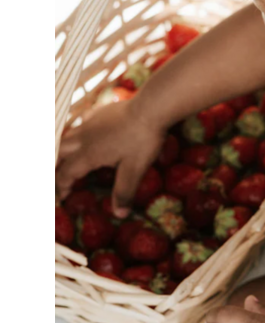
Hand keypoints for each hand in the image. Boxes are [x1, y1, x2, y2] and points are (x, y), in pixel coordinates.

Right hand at [56, 98, 166, 217]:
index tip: (61, 198)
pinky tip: (84, 133)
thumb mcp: (135, 170)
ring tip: (65, 158)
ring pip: (67, 136)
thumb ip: (124, 191)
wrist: (150, 108)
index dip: (61, 187)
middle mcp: (83, 138)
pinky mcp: (99, 113)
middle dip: (56, 167)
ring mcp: (90, 123)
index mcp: (88, 154)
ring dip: (62, 149)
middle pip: (59, 153)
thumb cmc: (142, 140)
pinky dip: (77, 131)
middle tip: (58, 178)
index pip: (66, 174)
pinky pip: (80, 123)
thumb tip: (119, 214)